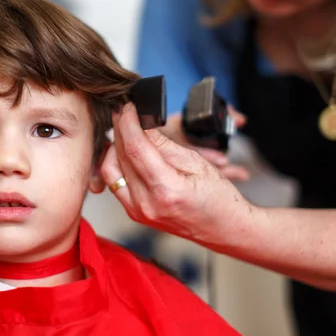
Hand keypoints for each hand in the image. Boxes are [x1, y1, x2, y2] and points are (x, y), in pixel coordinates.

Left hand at [101, 103, 250, 242]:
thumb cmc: (218, 198)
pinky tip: (125, 151)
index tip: (126, 106)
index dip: (128, 122)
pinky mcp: (134, 213)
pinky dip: (117, 163)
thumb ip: (165, 144)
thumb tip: (142, 123)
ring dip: (114, 146)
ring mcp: (138, 211)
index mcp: (166, 190)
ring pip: (111, 170)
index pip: (135, 147)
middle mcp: (146, 204)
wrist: (224, 229)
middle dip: (119, 129)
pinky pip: (115, 183)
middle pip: (120, 156)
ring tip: (125, 129)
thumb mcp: (197, 163)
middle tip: (123, 111)